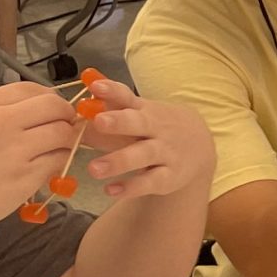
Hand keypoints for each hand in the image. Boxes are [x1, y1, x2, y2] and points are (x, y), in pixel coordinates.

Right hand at [0, 82, 84, 242]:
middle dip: (65, 118)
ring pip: (63, 134)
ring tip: (52, 153)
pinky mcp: (26, 176)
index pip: (31, 88)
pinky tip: (44, 172)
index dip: (49, 99)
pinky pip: (57, 162)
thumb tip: (31, 112)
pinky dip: (57, 165)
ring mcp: (15, 149)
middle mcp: (0, 121)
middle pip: (54, 106)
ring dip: (65, 143)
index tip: (52, 111)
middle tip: (62, 131)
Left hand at [80, 79, 213, 202]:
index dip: (111, 90)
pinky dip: (131, 187)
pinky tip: (110, 190)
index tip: (95, 86)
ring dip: (119, 161)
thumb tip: (76, 100)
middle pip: (138, 123)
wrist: (200, 146)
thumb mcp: (139, 112)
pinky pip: (150, 181)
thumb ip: (108, 107)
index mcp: (144, 110)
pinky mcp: (169, 176)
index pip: (127, 96)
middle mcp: (156, 129)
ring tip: (94, 169)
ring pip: (143, 155)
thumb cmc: (156, 127)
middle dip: (119, 122)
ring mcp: (165, 152)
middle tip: (99, 122)